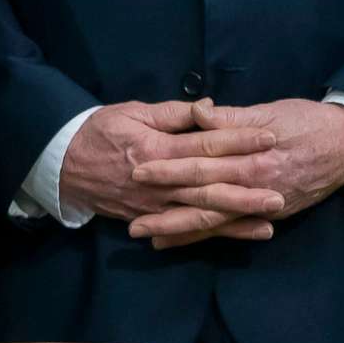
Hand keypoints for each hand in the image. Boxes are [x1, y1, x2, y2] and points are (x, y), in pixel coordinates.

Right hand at [59, 100, 282, 237]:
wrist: (63, 167)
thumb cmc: (99, 132)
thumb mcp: (131, 112)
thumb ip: (172, 113)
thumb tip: (209, 108)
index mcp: (154, 148)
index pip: (202, 145)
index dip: (236, 141)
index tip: (268, 137)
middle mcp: (157, 181)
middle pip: (207, 185)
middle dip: (245, 187)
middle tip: (280, 188)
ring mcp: (154, 204)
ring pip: (201, 212)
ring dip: (237, 216)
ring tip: (272, 217)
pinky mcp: (151, 218)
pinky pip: (188, 229)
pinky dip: (217, 234)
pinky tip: (244, 233)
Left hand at [127, 98, 343, 249]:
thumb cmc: (308, 121)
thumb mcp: (270, 112)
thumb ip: (231, 118)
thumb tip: (198, 113)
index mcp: (253, 158)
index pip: (203, 165)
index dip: (170, 168)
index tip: (138, 170)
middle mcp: (258, 187)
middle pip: (205, 202)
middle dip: (167, 213)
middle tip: (132, 223)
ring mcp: (265, 205)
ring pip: (217, 223)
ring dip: (182, 232)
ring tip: (149, 239)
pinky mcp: (272, 214)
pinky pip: (234, 229)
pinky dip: (208, 237)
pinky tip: (182, 241)